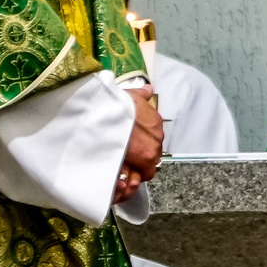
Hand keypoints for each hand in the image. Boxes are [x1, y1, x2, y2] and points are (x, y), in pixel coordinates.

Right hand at [115, 85, 164, 202]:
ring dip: (139, 168)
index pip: (153, 139)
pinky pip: (144, 173)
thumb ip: (141, 94)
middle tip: (127, 161)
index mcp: (154, 120)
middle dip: (141, 158)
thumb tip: (148, 89)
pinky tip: (125, 177)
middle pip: (153, 153)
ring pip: (149, 164)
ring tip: (124, 171)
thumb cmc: (115, 104)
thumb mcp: (130, 95)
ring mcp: (153, 148)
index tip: (133, 149)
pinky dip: (136, 176)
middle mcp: (157, 135)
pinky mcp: (145, 159)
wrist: (108, 112)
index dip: (144, 146)